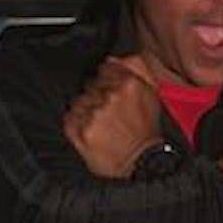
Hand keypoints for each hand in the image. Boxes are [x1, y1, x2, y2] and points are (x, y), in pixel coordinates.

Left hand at [62, 55, 163, 177]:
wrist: (139, 165)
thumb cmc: (146, 131)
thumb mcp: (153, 94)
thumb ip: (137, 67)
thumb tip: (114, 57)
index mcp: (129, 83)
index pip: (104, 68)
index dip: (106, 81)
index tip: (110, 93)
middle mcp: (110, 95)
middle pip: (90, 84)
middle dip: (96, 96)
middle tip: (109, 114)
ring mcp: (93, 113)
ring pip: (79, 100)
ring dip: (86, 111)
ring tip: (101, 126)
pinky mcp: (79, 129)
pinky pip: (70, 117)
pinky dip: (77, 124)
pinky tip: (92, 133)